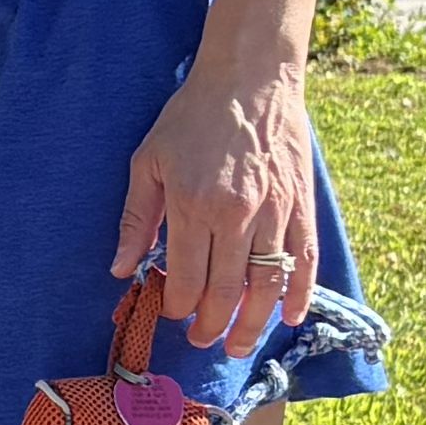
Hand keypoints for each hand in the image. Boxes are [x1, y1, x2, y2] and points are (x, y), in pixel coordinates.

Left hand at [116, 53, 316, 350]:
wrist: (249, 79)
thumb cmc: (192, 118)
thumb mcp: (148, 161)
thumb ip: (135, 219)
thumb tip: (120, 270)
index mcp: (193, 205)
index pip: (187, 279)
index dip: (178, 307)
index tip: (172, 314)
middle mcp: (236, 215)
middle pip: (227, 291)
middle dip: (213, 326)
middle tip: (204, 341)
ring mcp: (274, 211)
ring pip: (267, 284)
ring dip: (254, 323)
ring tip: (240, 345)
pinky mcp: (301, 205)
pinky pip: (305, 260)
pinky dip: (299, 293)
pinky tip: (289, 316)